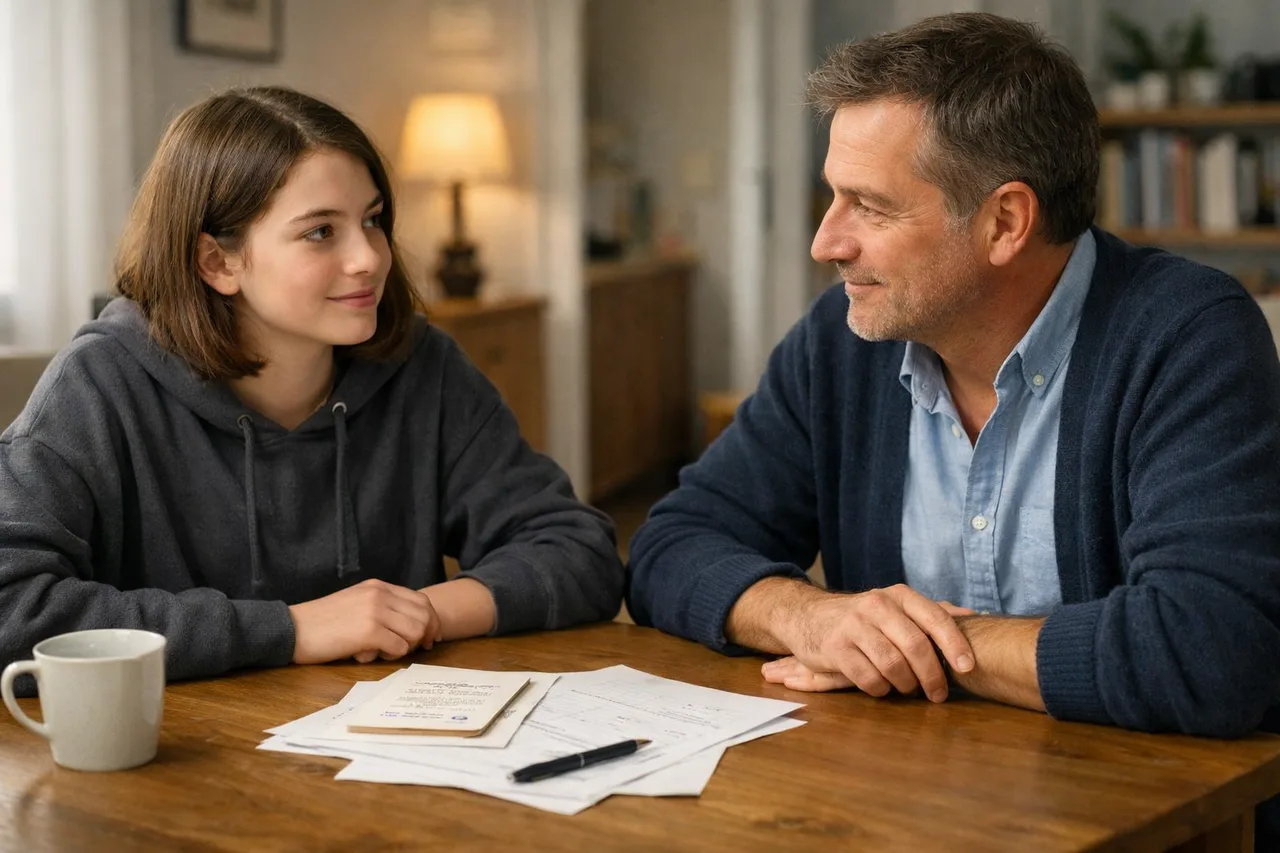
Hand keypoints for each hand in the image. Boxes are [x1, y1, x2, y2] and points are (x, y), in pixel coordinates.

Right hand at [288, 579, 442, 664]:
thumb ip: (381, 607)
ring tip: (384, 651)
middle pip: (424, 616)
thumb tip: (410, 624)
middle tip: (417, 649)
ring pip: (415, 632)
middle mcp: (380, 595)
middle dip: (425, 636)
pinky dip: (391, 655)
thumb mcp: (355, 602)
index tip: (430, 637)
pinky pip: (399, 647)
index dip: (431, 621)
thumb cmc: (322, 622)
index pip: (421, 600)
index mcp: (378, 587)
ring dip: (406, 646)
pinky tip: (371, 654)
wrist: (293, 629)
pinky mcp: (369, 631)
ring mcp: (375, 612)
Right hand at [774, 585, 976, 701]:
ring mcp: (853, 626)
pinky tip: (882, 687)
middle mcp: (877, 605)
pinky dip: (880, 689)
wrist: (808, 616)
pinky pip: (868, 678)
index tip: (968, 668)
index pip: (935, 618)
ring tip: (908, 690)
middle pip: (916, 646)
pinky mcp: (835, 648)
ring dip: (906, 685)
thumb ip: (932, 613)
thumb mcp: (896, 607)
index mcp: (898, 596)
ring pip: (892, 665)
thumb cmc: (862, 618)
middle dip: (932, 675)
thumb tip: (974, 618)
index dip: (955, 645)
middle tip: (938, 694)